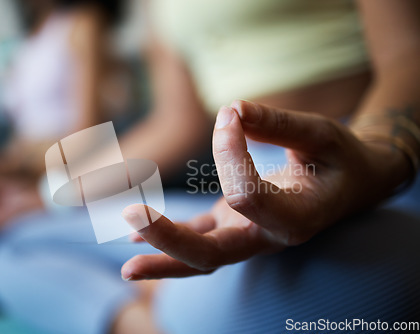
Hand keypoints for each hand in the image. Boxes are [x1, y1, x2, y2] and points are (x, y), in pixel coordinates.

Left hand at [121, 100, 407, 279]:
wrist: (352, 185)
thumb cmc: (342, 159)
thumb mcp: (323, 135)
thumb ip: (279, 124)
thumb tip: (231, 108)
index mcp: (298, 217)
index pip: (247, 195)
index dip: (230, 152)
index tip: (233, 114)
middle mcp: (268, 237)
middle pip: (214, 254)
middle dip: (172, 241)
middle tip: (133, 215)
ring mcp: (248, 235)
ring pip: (203, 258)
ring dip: (164, 258)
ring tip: (126, 266)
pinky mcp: (235, 225)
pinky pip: (200, 238)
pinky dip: (169, 239)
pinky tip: (134, 238)